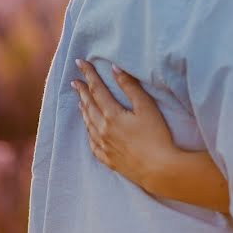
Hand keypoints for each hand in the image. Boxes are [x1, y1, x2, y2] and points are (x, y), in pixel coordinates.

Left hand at [71, 59, 180, 191]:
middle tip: (74, 81)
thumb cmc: (156, 136)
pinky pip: (92, 143)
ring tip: (79, 102)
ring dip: (83, 110)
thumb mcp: (146, 107)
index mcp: (112, 115)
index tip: (80, 63)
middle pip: (89, 106)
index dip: (88, 75)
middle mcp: (102, 130)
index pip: (96, 89)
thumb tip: (115, 69)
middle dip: (82, 91)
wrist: (158, 169)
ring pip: (88, 124)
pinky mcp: (108, 159)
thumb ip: (130, 87)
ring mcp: (103, 146)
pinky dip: (88, 132)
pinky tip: (89, 130)